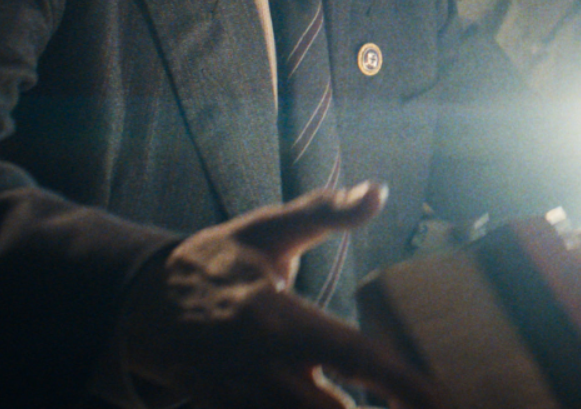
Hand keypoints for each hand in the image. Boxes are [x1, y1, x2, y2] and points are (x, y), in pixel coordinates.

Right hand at [121, 182, 443, 408]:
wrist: (139, 306)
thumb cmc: (218, 262)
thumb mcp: (266, 228)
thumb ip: (324, 211)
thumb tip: (378, 191)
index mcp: (277, 318)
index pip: (352, 355)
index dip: (400, 382)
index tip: (440, 400)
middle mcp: (261, 368)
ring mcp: (241, 400)